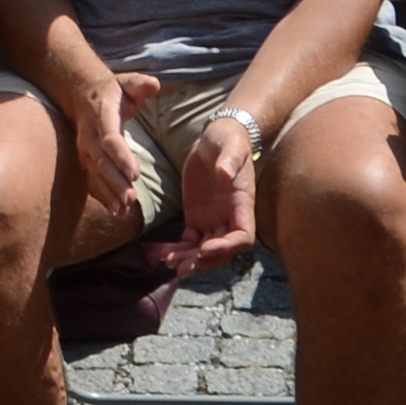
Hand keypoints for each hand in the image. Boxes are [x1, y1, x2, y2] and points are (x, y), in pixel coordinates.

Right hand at [60, 72, 156, 261]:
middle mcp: (89, 135)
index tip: (135, 174)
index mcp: (102, 115)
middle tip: (130, 199)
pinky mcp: (85, 159)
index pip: (110, 138)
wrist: (81, 93)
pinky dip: (101, 195)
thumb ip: (140, 84)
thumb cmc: (112, 90)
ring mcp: (85, 149)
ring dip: (108, 192)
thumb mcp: (126, 82)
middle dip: (115, 181)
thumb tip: (154, 84)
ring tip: (122, 209)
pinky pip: (91, 179)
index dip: (121, 156)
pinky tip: (115, 210)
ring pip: (95, 173)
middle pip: (101, 161)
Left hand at [155, 104, 261, 279]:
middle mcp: (230, 218)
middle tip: (182, 267)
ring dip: (189, 259)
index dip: (227, 246)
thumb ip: (229, 161)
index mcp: (242, 205)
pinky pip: (189, 240)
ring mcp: (213, 220)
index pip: (243, 237)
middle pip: (222, 250)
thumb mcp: (231, 146)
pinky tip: (162, 254)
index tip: (205, 247)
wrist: (217, 138)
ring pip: (204, 250)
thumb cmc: (229, 141)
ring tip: (168, 262)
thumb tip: (225, 174)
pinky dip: (178, 249)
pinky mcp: (197, 217)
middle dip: (204, 261)